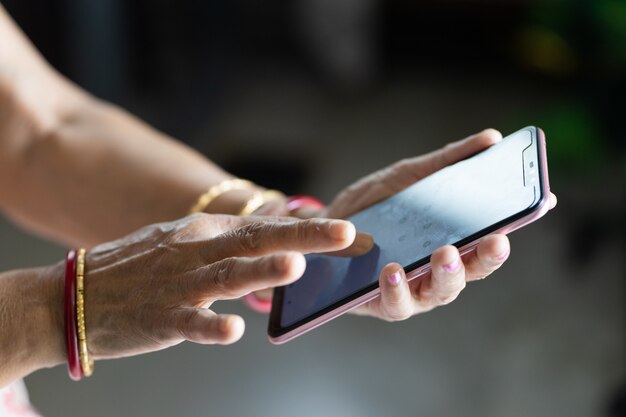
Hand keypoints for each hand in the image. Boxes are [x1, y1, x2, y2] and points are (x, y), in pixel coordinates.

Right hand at [58, 214, 356, 359]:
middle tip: (345, 235)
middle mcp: (193, 251)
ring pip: (226, 276)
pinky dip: (211, 327)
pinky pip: (190, 323)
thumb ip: (225, 245)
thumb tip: (276, 246)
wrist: (71, 295)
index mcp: (201, 231)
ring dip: (261, 272)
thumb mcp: (180, 243)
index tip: (346, 230)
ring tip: (295, 269)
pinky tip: (233, 331)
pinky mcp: (159, 319)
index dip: (306, 227)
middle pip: (255, 241)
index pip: (262, 224)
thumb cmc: (134, 269)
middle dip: (303, 237)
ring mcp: (177, 285)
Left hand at [324, 129, 557, 319]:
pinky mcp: (385, 303)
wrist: (327, 227)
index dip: (518, 222)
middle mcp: (440, 270)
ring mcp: (416, 290)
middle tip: (494, 240)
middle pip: (474, 270)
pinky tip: (392, 270)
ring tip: (443, 253)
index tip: (541, 203)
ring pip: (441, 292)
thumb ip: (446, 162)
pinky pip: (397, 303)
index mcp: (454, 240)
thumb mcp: (408, 177)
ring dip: (447, 275)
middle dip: (487, 257)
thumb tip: (492, 137)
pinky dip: (397, 289)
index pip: (492, 236)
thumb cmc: (376, 205)